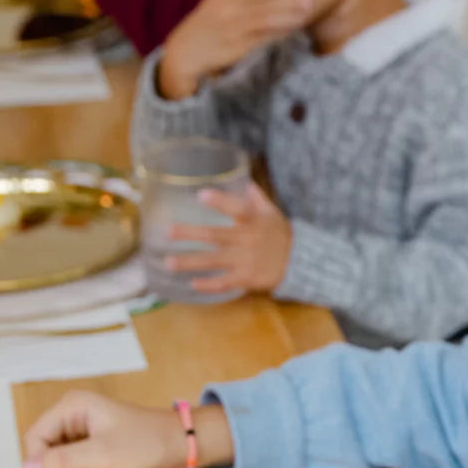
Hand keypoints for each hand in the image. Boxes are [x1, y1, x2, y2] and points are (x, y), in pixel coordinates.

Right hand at [21, 391, 234, 467]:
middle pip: (45, 448)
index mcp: (72, 407)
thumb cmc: (146, 443)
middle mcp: (74, 415)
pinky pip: (73, 462)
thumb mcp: (103, 453)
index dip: (38, 463)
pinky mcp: (95, 445)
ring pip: (58, 459)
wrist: (181, 445)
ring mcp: (84, 430)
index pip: (36, 436)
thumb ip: (63, 460)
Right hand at [157, 0, 309, 99]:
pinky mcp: (234, 47)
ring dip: (287, 15)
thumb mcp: (216, 8)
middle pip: (262, 0)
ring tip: (306, 12)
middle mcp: (226, 8)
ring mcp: (230, 27)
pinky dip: (277, 33)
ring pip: (264, 18)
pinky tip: (292, 30)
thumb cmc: (204, 33)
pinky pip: (261, 38)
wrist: (182, 55)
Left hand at [167, 185, 291, 295]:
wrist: (300, 263)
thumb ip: (257, 199)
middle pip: (215, 235)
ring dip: (190, 262)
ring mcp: (245, 261)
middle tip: (167, 232)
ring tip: (169, 263)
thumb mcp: (273, 214)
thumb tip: (245, 182)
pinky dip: (209, 284)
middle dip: (190, 233)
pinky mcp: (247, 278)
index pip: (236, 208)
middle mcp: (247, 240)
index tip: (200, 195)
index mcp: (253, 221)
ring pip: (214, 260)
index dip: (219, 202)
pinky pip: (225, 283)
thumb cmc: (282, 236)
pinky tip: (193, 283)